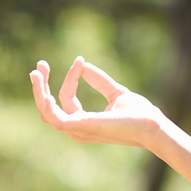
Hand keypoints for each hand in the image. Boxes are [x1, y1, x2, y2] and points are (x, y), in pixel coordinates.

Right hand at [29, 57, 163, 147]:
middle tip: (40, 65)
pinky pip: (56, 119)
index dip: (70, 77)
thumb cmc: (139, 114)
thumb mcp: (116, 92)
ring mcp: (78, 130)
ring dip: (40, 91)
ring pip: (47, 112)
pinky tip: (47, 92)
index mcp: (84, 121)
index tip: (79, 60)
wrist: (152, 125)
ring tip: (38, 71)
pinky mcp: (82, 127)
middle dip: (41, 86)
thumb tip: (83, 65)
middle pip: (48, 108)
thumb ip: (99, 81)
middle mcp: (77, 128)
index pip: (66, 98)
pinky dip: (48, 106)